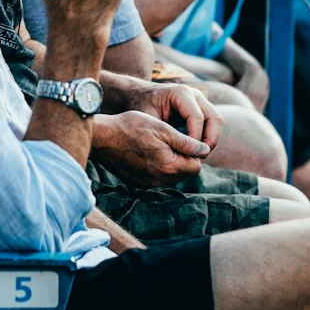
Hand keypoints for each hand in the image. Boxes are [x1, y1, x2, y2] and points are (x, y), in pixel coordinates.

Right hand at [93, 110, 209, 184]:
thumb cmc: (132, 127)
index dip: (194, 152)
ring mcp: (149, 182)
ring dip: (171, 162)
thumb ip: (186, 142)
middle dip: (183, 158)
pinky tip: (149, 151)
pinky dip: (158, 166)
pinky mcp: (139, 182)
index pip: (196, 166)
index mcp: (169, 166)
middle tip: (172, 139)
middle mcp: (160, 179)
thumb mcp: (162, 129)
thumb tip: (205, 150)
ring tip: (159, 144)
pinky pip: (158, 176)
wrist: (104, 137)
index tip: (185, 138)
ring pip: (172, 175)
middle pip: (184, 172)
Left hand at [122, 81, 224, 151]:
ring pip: (217, 121)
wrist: (138, 95)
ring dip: (211, 140)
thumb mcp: (148, 120)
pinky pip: (212, 124)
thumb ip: (164, 134)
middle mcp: (194, 94)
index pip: (197, 117)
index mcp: (181, 93)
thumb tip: (180, 153)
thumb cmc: (140, 107)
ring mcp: (200, 100)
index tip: (187, 154)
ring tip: (198, 154)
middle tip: (199, 156)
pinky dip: (207, 137)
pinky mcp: (201, 108)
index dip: (195, 138)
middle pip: (215, 118)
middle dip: (210, 140)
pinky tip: (195, 149)